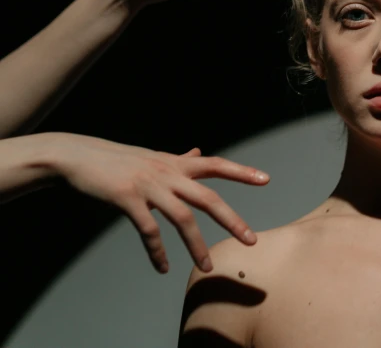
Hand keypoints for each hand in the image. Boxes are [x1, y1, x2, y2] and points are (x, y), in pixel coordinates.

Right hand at [54, 133, 268, 273]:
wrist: (77, 156)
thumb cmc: (118, 159)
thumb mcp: (153, 156)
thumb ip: (179, 159)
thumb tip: (198, 151)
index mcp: (176, 163)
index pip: (216, 164)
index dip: (241, 171)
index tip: (265, 179)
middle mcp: (168, 173)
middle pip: (208, 198)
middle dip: (231, 220)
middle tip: (251, 239)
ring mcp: (149, 185)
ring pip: (182, 218)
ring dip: (196, 245)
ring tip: (206, 267)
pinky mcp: (127, 199)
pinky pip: (148, 230)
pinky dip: (157, 251)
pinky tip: (163, 266)